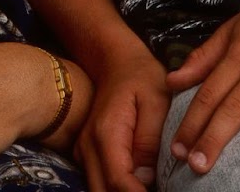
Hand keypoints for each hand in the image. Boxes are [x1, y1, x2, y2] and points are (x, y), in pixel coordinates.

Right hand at [76, 35, 168, 191]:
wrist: (116, 60)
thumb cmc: (141, 77)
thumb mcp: (156, 100)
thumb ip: (150, 139)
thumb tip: (147, 179)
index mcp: (106, 133)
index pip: (119, 182)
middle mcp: (88, 146)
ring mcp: (83, 151)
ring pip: (98, 191)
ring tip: (152, 190)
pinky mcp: (86, 155)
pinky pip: (99, 183)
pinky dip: (116, 191)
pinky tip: (138, 187)